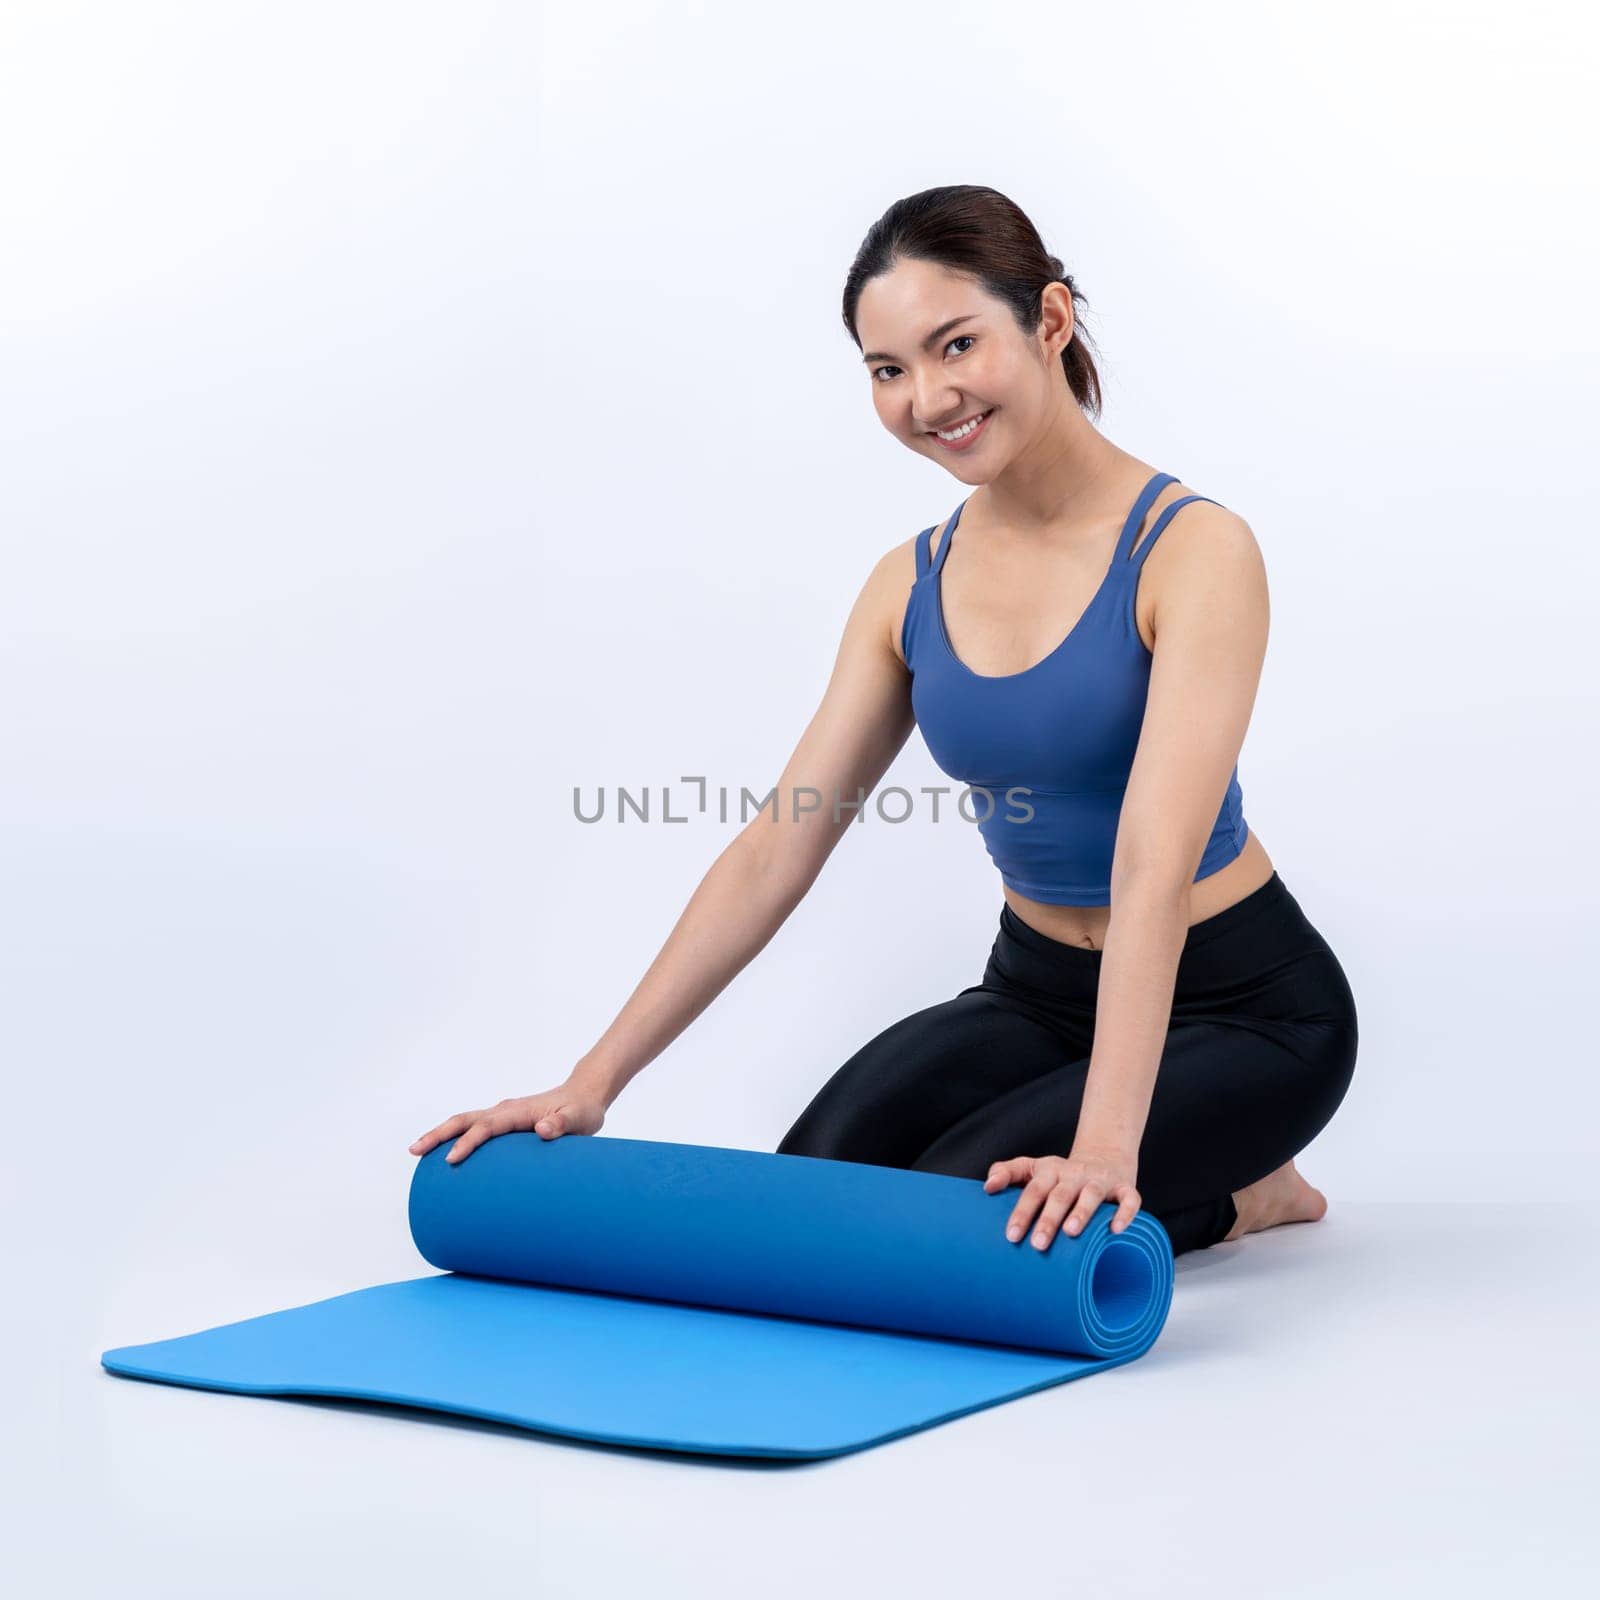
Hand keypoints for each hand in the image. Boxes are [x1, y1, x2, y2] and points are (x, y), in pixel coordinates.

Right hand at [408, 1082, 608, 1164]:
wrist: (585, 1095)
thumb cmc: (583, 1110)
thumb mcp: (579, 1118)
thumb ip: (563, 1123)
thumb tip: (542, 1128)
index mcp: (519, 1111)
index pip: (487, 1126)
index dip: (468, 1142)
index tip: (451, 1159)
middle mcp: (506, 1110)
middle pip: (465, 1120)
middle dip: (438, 1134)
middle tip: (414, 1150)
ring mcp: (503, 1115)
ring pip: (465, 1122)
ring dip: (441, 1135)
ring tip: (417, 1152)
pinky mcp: (505, 1123)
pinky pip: (475, 1128)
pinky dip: (455, 1137)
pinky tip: (446, 1156)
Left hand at [983, 1147, 1141, 1249]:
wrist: (1105, 1156)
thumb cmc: (1061, 1174)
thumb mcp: (1033, 1168)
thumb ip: (1007, 1172)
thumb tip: (986, 1187)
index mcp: (1049, 1171)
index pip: (1032, 1190)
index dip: (1022, 1212)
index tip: (1011, 1235)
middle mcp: (1074, 1174)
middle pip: (1059, 1195)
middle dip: (1048, 1219)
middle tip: (1037, 1244)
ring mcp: (1100, 1180)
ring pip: (1091, 1195)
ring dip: (1081, 1212)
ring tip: (1070, 1233)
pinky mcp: (1125, 1187)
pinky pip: (1129, 1199)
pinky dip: (1124, 1213)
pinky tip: (1115, 1230)